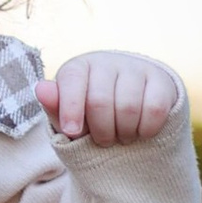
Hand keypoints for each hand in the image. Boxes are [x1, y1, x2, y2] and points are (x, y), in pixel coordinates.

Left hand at [42, 51, 180, 143]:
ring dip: (124, 133)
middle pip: (100, 101)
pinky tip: (140, 132)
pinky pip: (154, 109)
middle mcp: (107, 61)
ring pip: (128, 107)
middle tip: (103, 141)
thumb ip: (55, 107)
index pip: (72, 80)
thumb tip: (41, 88)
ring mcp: (136, 68)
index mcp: (79, 67)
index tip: (71, 132)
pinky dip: (146, 130)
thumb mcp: (68, 117)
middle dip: (100, 131)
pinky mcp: (161, 80)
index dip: (71, 108)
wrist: (130, 109)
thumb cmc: (90, 115)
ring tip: (122, 137)